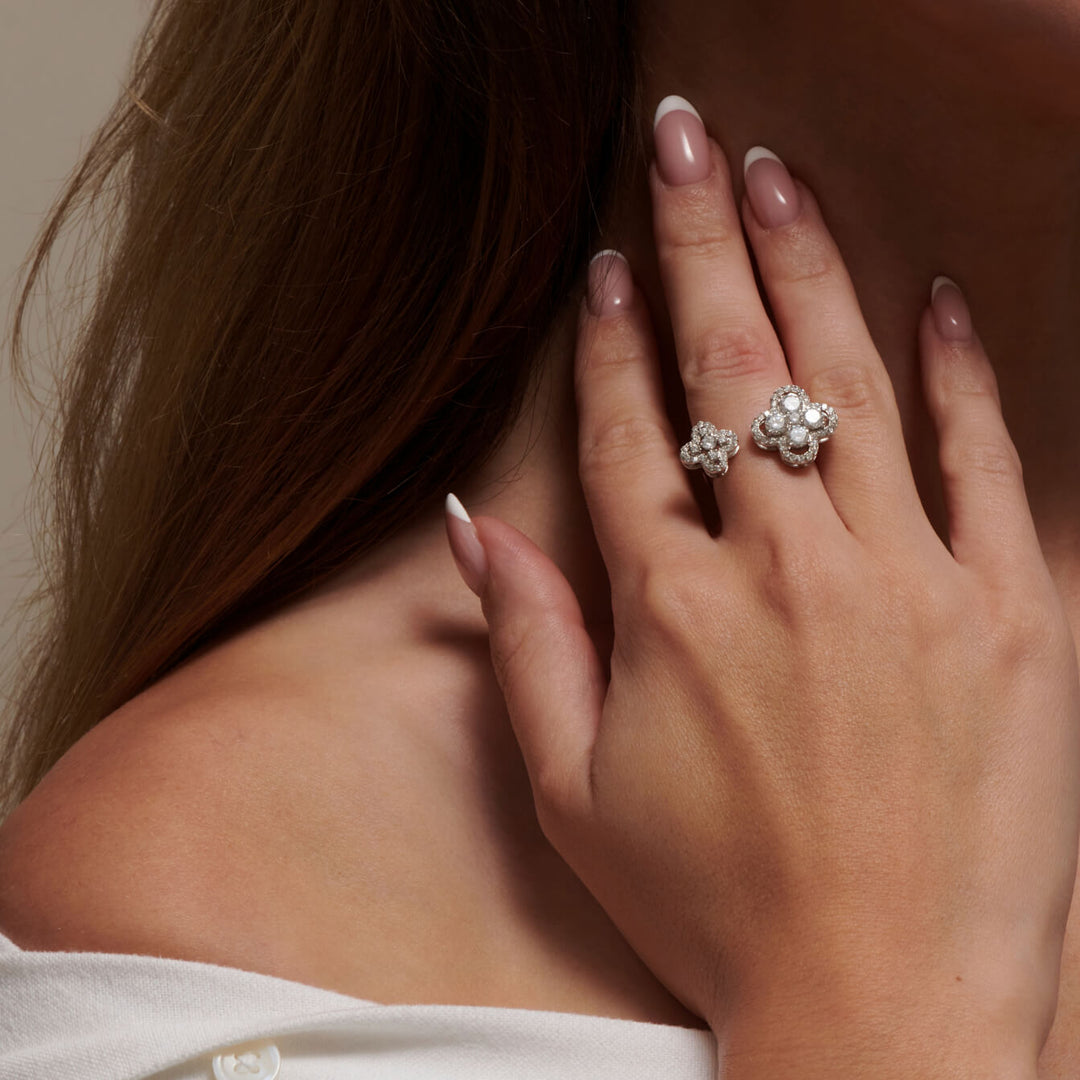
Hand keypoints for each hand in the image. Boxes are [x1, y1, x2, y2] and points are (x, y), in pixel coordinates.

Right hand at [445, 101, 1079, 1071]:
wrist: (886, 1001)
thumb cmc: (716, 904)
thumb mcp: (576, 787)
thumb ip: (523, 642)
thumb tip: (470, 527)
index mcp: (670, 612)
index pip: (627, 432)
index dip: (611, 338)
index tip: (608, 261)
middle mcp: (781, 572)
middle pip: (729, 371)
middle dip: (702, 241)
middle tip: (688, 139)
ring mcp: (904, 583)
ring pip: (843, 388)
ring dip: (807, 270)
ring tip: (780, 175)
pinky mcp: (1009, 615)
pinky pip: (978, 464)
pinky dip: (955, 374)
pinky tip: (933, 297)